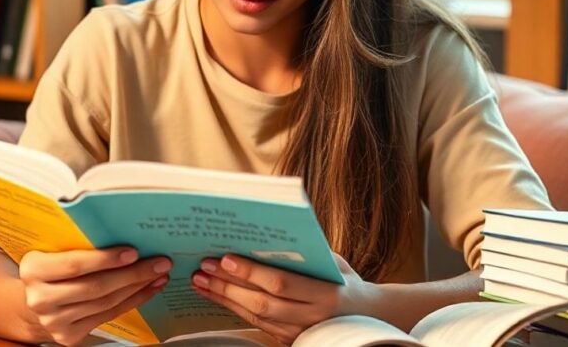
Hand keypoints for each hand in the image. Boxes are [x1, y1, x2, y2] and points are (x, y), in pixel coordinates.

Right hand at [19, 247, 170, 345]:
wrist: (36, 300)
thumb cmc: (51, 268)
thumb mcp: (53, 249)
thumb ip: (76, 241)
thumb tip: (122, 228)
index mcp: (33, 269)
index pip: (74, 264)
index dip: (105, 259)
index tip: (133, 251)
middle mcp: (40, 298)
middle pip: (95, 286)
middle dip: (132, 274)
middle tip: (158, 261)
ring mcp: (54, 321)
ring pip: (106, 303)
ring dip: (137, 287)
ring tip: (158, 273)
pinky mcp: (69, 336)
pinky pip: (109, 316)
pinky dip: (133, 301)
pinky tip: (148, 289)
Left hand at [191, 253, 375, 344]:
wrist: (366, 317)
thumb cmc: (345, 280)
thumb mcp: (333, 262)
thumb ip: (306, 251)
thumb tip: (266, 231)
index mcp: (326, 294)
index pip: (282, 283)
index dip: (252, 272)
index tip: (226, 258)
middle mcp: (312, 318)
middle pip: (262, 302)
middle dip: (229, 285)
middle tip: (204, 266)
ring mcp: (300, 332)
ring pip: (254, 316)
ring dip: (224, 298)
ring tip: (201, 281)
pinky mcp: (289, 340)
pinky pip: (255, 324)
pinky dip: (232, 308)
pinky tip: (215, 295)